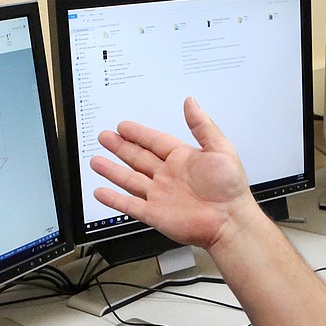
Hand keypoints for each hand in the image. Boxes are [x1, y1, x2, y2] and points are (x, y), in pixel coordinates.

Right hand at [90, 97, 258, 249]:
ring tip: (96, 161)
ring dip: (112, 170)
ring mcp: (160, 195)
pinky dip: (114, 199)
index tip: (123, 126)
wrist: (229, 222)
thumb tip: (191, 103)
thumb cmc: (230, 189)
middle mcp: (168, 176)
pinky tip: (101, 192)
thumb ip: (202, 126)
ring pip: (129, 179)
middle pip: (138, 158)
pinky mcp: (154, 214)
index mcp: (182, 159)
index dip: (138, 134)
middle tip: (105, 137)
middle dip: (120, 147)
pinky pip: (129, 205)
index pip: (154, 142)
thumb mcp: (220, 149)